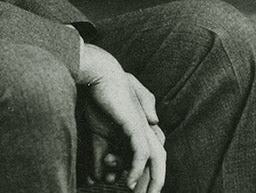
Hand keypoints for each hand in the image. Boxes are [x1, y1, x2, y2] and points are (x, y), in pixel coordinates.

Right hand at [77, 43, 165, 191]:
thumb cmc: (98, 100)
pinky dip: (137, 169)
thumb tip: (105, 177)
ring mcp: (143, 125)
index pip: (151, 157)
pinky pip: (142, 153)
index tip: (133, 190)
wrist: (97, 74)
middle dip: (152, 183)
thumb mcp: (99, 134)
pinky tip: (129, 182)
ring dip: (151, 181)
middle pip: (158, 160)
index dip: (145, 176)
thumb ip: (103, 155)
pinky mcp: (136, 124)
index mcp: (141, 128)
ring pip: (156, 159)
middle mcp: (146, 127)